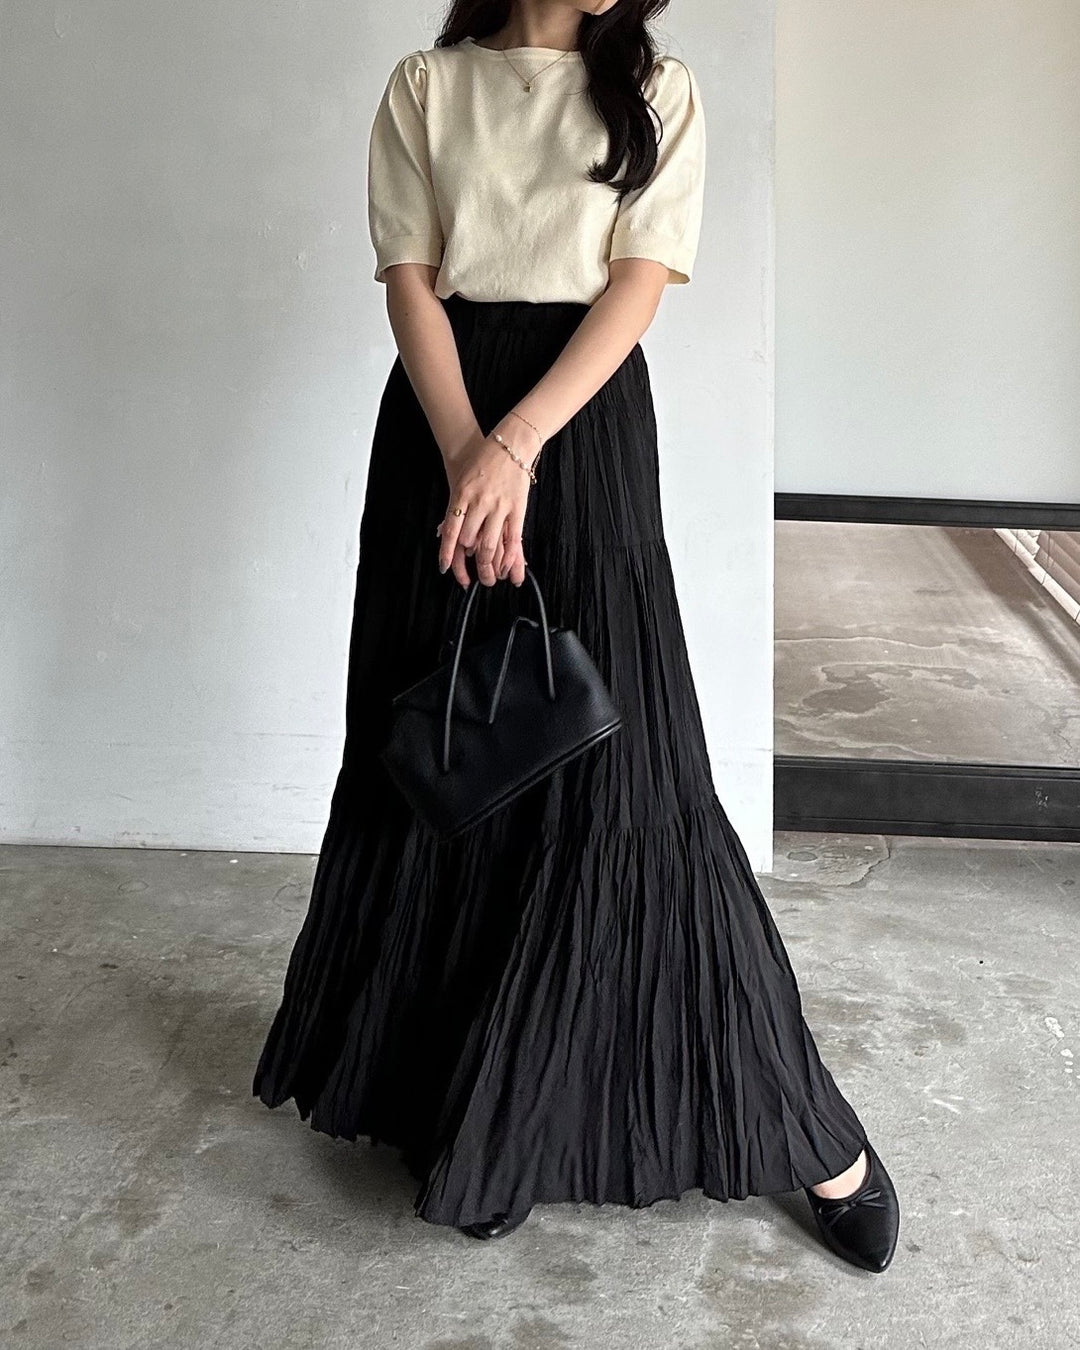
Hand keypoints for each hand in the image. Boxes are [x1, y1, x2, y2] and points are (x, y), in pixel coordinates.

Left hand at [436, 418, 536, 588]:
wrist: (508, 443)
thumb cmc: (481, 461)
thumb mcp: (461, 481)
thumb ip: (455, 507)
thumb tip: (443, 532)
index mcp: (461, 496)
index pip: (450, 531)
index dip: (447, 552)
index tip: (445, 568)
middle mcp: (479, 503)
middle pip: (471, 543)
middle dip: (472, 565)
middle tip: (472, 580)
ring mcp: (499, 507)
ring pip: (490, 545)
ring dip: (489, 566)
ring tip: (490, 578)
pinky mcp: (517, 509)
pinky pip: (513, 539)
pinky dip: (509, 558)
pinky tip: (506, 569)